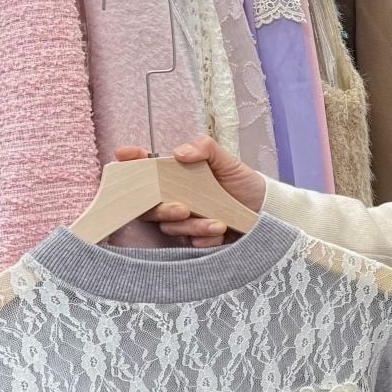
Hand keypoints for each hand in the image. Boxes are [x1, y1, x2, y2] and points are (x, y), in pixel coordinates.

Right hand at [113, 137, 265, 246]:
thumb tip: (179, 152)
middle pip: (149, 207)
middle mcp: (174, 199)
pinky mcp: (195, 240)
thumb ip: (204, 148)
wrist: (265, 209)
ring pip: (171, 228)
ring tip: (218, 223)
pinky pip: (191, 243)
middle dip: (161, 209)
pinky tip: (221, 231)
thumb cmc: (242, 182)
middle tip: (182, 208)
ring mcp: (183, 221)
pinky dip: (206, 238)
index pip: (144, 170)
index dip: (130, 163)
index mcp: (176, 176)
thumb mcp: (227, 160)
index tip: (126, 155)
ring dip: (194, 225)